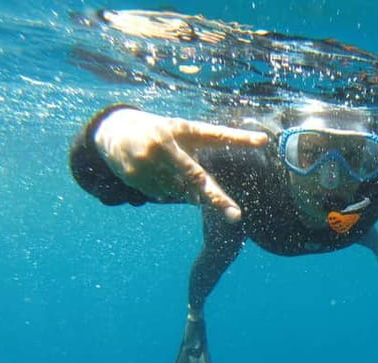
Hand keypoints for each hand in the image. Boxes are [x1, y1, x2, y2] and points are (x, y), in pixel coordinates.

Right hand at [94, 108, 267, 221]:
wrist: (113, 132)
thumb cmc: (159, 133)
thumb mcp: (182, 132)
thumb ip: (207, 148)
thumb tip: (224, 177)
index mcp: (184, 130)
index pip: (217, 135)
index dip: (241, 138)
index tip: (263, 141)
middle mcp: (167, 144)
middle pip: (197, 177)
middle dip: (217, 198)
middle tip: (236, 217)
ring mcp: (149, 161)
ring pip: (179, 192)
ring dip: (179, 188)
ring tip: (164, 168)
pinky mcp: (135, 176)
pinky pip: (161, 194)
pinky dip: (162, 188)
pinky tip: (151, 173)